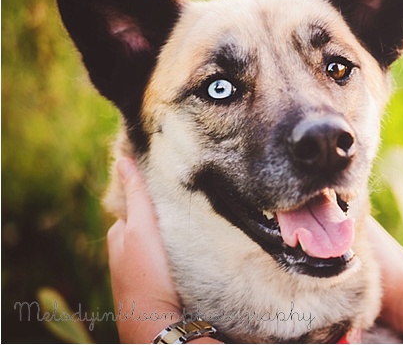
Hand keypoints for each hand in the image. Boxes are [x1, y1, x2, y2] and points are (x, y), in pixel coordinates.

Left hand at [107, 157, 182, 342]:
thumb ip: (136, 196)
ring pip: (161, 245)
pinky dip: (181, 255)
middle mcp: (127, 255)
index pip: (136, 205)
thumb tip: (121, 159)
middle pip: (150, 225)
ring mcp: (143, 273)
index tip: (173, 184)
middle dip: (166, 216)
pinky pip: (170, 263)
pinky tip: (197, 254)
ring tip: (200, 226)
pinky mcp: (160, 287)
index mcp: (119, 237)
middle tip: (192, 205)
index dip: (153, 194)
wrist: (158, 326)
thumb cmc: (147, 275)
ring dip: (176, 236)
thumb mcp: (141, 228)